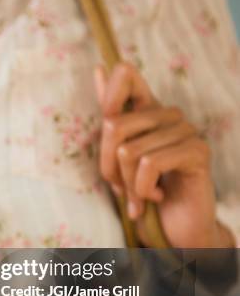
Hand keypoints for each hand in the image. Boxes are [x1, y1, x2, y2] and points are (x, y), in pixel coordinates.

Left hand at [95, 63, 233, 247]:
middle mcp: (167, 114)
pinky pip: (149, 164)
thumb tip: (98, 67)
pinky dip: (142, 189)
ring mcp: (186, 130)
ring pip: (129, 151)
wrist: (174, 228)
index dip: (107, 94)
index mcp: (146, 111)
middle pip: (113, 126)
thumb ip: (111, 118)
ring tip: (140, 195)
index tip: (107, 120)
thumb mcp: (118, 158)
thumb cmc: (143, 191)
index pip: (125, 75)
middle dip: (108, 166)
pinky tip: (155, 196)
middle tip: (120, 187)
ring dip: (127, 184)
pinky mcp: (197, 151)